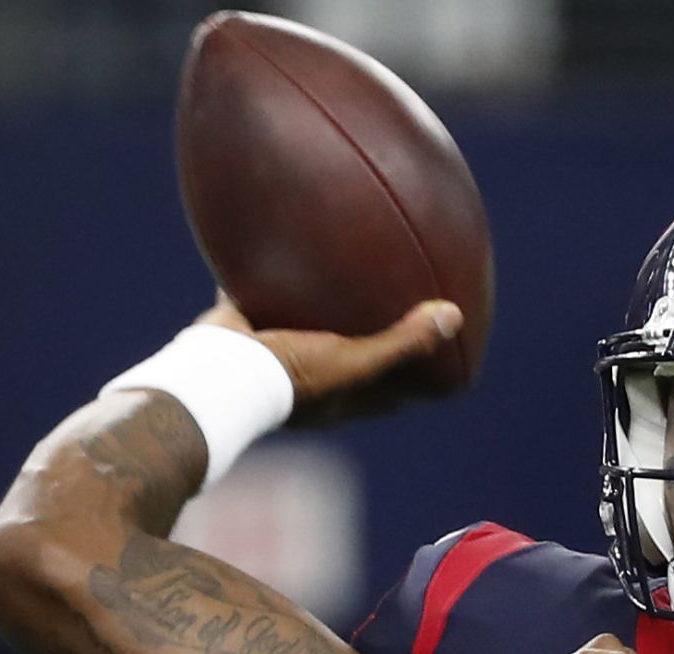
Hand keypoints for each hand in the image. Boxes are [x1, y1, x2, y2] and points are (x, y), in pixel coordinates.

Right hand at [194, 290, 461, 424]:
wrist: (219, 374)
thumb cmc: (294, 377)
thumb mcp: (356, 361)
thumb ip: (403, 342)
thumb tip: (453, 316)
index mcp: (338, 396)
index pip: (388, 390)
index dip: (414, 375)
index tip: (438, 350)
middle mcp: (307, 377)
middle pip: (346, 352)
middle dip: (367, 330)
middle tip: (391, 298)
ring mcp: (272, 353)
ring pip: (301, 321)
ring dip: (315, 301)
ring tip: (335, 266)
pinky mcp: (242, 327)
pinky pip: (259, 294)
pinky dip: (267, 273)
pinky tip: (278, 237)